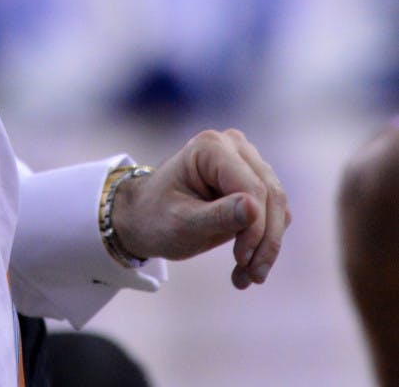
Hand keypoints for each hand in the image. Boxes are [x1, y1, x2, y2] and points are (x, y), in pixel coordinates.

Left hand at [111, 128, 289, 288]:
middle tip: (253, 278)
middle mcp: (233, 145)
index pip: (252, 188)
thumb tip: (255, 209)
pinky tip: (245, 267)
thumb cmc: (156, 217)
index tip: (242, 261)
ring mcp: (244, 159)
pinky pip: (273, 211)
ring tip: (246, 277)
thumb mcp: (182, 223)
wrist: (145, 217)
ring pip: (278, 205)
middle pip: (271, 194)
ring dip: (267, 245)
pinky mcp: (252, 179)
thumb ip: (218, 216)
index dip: (255, 228)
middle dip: (266, 241)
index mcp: (210, 147)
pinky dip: (265, 241)